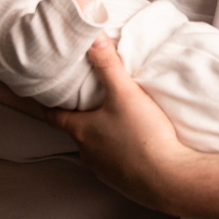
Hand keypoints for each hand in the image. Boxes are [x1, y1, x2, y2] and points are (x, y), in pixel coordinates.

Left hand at [48, 38, 197, 211]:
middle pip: (76, 132)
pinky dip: (119, 154)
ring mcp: (105, 171)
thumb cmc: (144, 137)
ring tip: (115, 123)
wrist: (170, 179)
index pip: (54, 117)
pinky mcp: (124, 182)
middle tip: (89, 103)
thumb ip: (108, 64)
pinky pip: (115, 164)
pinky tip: (134, 146)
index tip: (49, 95)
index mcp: (82, 131)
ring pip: (96, 150)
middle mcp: (88, 154)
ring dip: (102, 137)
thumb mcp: (125, 93)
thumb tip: (92, 36)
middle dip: (81, 118)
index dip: (50, 105)